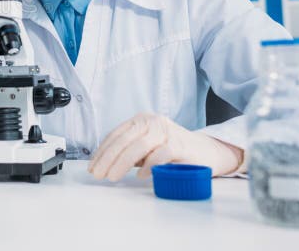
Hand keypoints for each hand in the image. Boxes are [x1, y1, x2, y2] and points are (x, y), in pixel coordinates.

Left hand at [88, 113, 243, 180]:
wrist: (206, 152)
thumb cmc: (171, 151)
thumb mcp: (146, 148)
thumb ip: (128, 151)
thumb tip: (103, 164)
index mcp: (141, 120)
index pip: (116, 135)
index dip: (102, 152)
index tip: (92, 167)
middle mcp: (152, 122)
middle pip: (124, 140)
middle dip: (107, 159)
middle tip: (98, 175)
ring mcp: (167, 131)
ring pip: (139, 146)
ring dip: (122, 163)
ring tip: (112, 177)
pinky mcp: (180, 144)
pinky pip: (160, 154)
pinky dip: (148, 165)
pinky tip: (140, 176)